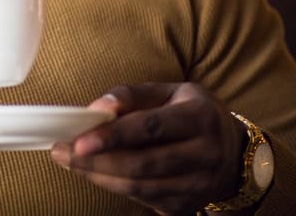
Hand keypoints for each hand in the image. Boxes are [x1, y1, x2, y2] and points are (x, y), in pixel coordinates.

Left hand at [50, 83, 246, 214]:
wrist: (234, 153)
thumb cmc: (190, 113)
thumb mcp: (168, 92)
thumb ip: (131, 95)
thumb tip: (96, 109)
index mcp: (199, 117)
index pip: (149, 128)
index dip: (111, 136)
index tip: (77, 140)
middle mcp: (206, 154)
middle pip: (141, 164)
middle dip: (94, 161)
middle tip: (61, 152)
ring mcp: (199, 185)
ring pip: (139, 186)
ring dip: (98, 176)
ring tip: (69, 161)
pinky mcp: (188, 205)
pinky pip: (143, 199)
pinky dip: (114, 186)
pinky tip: (95, 173)